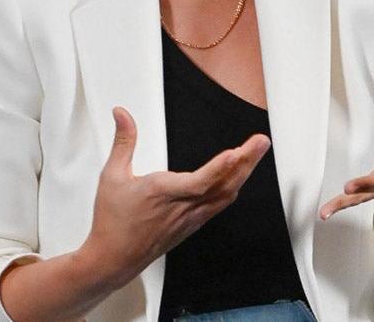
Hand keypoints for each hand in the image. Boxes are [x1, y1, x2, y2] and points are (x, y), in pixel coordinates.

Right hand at [80, 106, 269, 286]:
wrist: (113, 258)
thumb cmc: (113, 221)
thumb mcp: (112, 175)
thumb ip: (123, 141)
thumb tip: (123, 115)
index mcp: (163, 193)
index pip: (198, 181)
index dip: (218, 168)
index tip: (235, 153)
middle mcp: (182, 207)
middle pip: (222, 184)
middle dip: (245, 161)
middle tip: (261, 142)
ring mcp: (190, 218)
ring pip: (225, 195)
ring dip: (243, 173)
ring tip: (255, 153)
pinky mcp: (192, 225)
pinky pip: (219, 205)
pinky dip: (232, 188)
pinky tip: (237, 179)